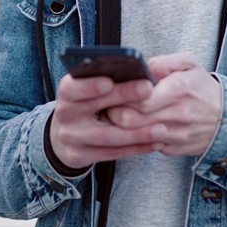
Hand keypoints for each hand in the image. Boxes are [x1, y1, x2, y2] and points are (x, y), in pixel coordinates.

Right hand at [49, 74, 164, 168]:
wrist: (67, 134)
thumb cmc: (88, 102)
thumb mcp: (90, 88)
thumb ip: (108, 79)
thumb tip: (139, 70)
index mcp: (67, 92)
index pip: (72, 88)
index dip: (89, 85)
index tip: (109, 81)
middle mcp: (65, 114)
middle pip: (93, 108)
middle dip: (122, 97)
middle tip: (149, 90)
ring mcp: (71, 137)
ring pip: (106, 136)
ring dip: (136, 133)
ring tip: (161, 128)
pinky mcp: (80, 156)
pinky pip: (112, 153)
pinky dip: (136, 148)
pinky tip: (155, 142)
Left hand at [106, 53, 221, 157]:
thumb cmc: (202, 88)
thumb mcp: (189, 64)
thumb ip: (163, 62)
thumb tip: (140, 67)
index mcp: (179, 88)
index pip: (139, 97)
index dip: (120, 95)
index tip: (110, 91)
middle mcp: (178, 114)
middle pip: (130, 120)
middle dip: (112, 113)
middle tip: (106, 105)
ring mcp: (176, 134)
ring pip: (135, 136)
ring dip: (120, 128)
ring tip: (115, 116)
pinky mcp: (173, 149)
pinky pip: (146, 145)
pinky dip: (136, 138)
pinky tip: (133, 128)